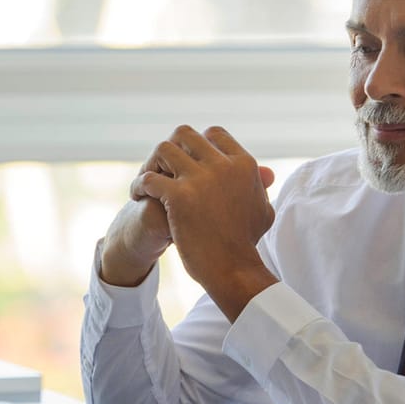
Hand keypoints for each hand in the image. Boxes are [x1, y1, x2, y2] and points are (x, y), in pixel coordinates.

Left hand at [133, 125, 278, 317]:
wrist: (233, 269)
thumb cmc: (246, 243)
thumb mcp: (262, 209)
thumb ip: (260, 186)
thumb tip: (266, 173)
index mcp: (243, 164)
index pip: (214, 134)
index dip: (196, 145)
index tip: (186, 162)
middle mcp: (223, 166)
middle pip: (185, 134)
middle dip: (170, 150)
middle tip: (162, 170)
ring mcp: (200, 179)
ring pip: (163, 149)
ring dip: (151, 163)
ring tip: (148, 183)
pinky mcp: (179, 196)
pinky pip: (148, 178)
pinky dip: (138, 186)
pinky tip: (138, 197)